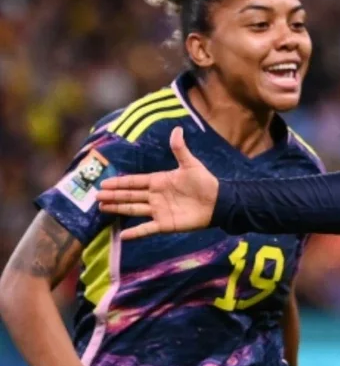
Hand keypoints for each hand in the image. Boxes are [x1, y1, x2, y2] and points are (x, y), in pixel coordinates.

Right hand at [98, 127, 218, 238]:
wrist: (218, 202)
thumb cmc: (204, 181)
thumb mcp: (191, 164)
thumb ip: (180, 149)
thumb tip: (177, 129)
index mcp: (158, 181)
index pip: (134, 182)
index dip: (119, 183)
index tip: (103, 183)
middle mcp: (155, 196)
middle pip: (129, 196)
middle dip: (113, 196)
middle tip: (95, 197)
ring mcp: (158, 210)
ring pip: (133, 210)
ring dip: (118, 209)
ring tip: (102, 209)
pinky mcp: (165, 224)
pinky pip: (146, 229)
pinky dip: (135, 233)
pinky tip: (122, 236)